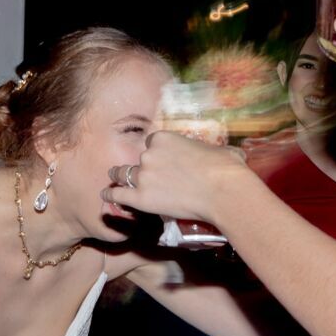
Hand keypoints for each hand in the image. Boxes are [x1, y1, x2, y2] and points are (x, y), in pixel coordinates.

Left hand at [102, 131, 250, 222]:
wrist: (224, 191)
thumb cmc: (226, 168)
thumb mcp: (218, 150)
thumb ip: (209, 151)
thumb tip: (229, 154)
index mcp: (164, 137)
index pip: (152, 143)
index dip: (156, 154)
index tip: (160, 162)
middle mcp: (149, 154)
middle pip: (138, 159)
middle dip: (142, 167)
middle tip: (145, 176)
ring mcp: (143, 176)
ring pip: (123, 174)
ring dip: (120, 177)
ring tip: (115, 181)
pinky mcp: (141, 198)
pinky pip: (118, 195)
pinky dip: (110, 195)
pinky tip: (105, 196)